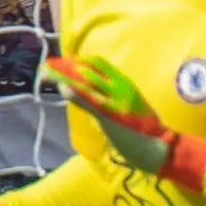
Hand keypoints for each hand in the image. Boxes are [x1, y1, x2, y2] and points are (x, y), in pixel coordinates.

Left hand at [45, 54, 205, 191]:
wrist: (157, 145)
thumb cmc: (144, 127)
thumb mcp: (131, 104)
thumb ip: (115, 94)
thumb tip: (97, 90)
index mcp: (125, 82)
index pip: (100, 63)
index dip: (80, 60)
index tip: (65, 61)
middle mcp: (120, 86)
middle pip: (89, 69)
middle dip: (67, 66)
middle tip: (49, 66)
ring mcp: (115, 100)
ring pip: (86, 82)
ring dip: (65, 76)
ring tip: (48, 72)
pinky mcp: (109, 115)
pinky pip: (90, 101)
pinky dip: (75, 93)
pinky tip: (63, 88)